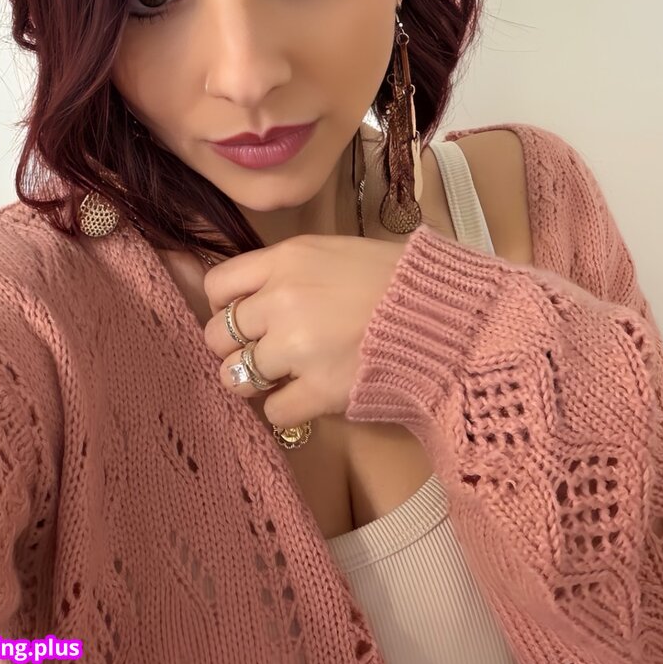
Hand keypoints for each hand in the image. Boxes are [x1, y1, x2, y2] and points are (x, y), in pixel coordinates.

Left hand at [202, 234, 406, 428]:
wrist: (445, 314)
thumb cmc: (396, 278)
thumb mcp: (334, 252)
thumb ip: (289, 270)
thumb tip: (252, 295)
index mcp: (286, 260)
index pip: (218, 286)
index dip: (225, 306)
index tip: (243, 317)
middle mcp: (281, 301)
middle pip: (217, 334)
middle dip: (235, 347)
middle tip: (263, 351)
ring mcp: (297, 348)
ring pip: (235, 376)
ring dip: (254, 380)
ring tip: (281, 377)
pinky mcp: (318, 390)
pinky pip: (273, 412)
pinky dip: (287, 409)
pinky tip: (308, 395)